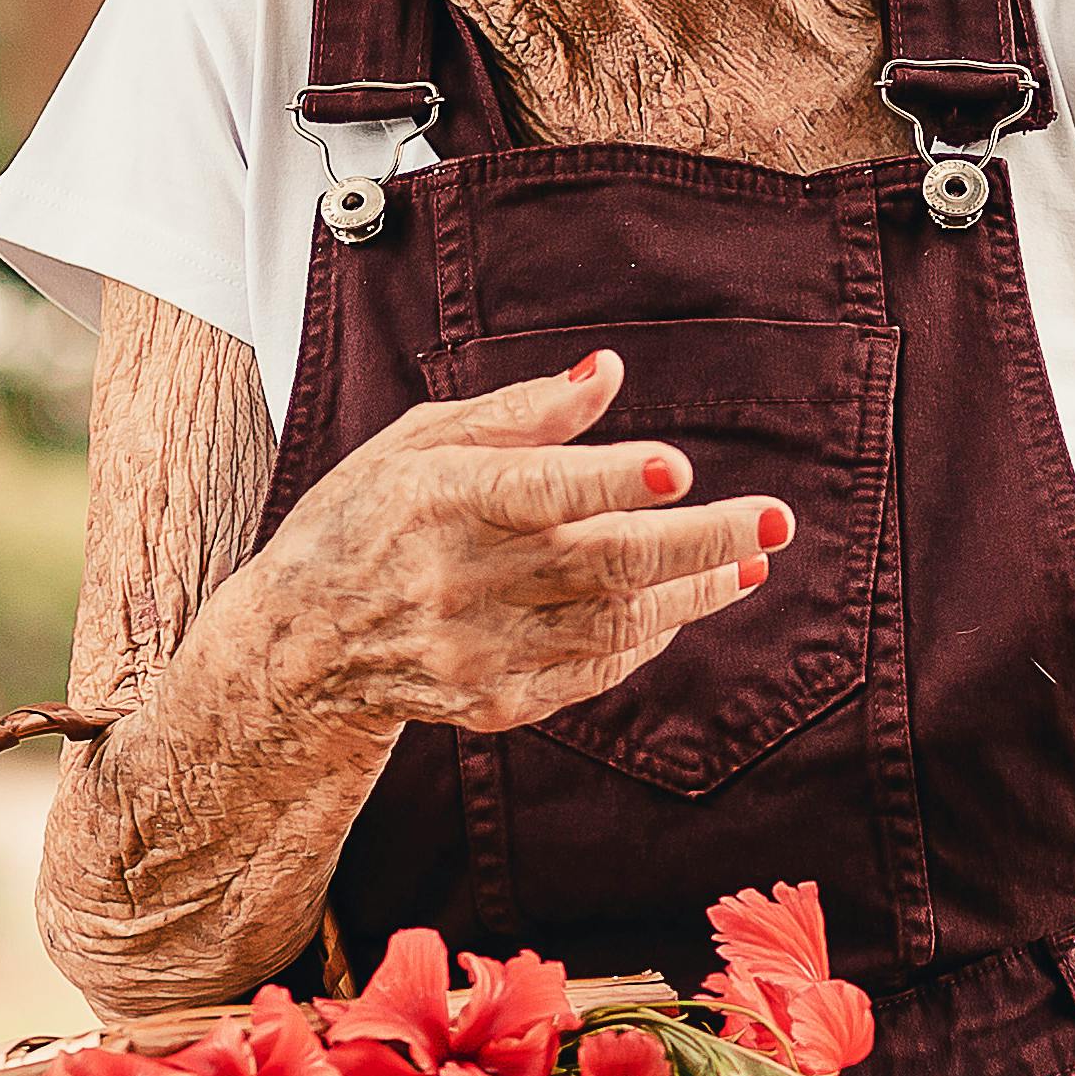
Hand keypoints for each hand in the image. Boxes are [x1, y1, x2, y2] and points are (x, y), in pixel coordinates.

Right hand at [253, 351, 791, 738]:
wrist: (299, 645)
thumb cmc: (367, 517)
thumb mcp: (421, 442)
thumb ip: (522, 413)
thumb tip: (611, 373)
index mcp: (439, 499)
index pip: (536, 489)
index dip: (610, 481)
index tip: (679, 467)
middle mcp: (460, 580)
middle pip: (599, 563)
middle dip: (700, 542)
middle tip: (775, 520)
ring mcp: (479, 650)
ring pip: (614, 622)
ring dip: (694, 590)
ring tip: (750, 556)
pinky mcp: (495, 701)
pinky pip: (595, 669)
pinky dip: (647, 634)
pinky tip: (683, 602)